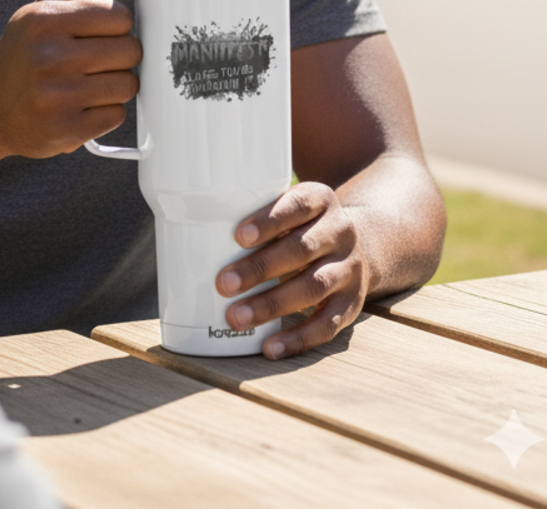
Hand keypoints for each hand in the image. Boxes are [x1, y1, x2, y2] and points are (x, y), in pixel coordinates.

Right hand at [0, 0, 140, 161]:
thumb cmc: (23, 51)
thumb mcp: (43, 7)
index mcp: (44, 20)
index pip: (118, 16)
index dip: (118, 25)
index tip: (103, 32)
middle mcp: (48, 56)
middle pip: (129, 50)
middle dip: (121, 54)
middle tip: (99, 59)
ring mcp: (56, 96)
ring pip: (127, 84)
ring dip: (116, 84)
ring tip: (91, 82)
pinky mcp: (66, 130)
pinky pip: (117, 115)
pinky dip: (106, 111)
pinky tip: (83, 105)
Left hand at [216, 182, 368, 359]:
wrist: (361, 244)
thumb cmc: (299, 224)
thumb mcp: (287, 207)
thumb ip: (252, 211)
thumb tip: (185, 224)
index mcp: (320, 200)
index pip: (297, 205)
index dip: (269, 220)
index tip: (238, 235)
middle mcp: (340, 232)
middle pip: (301, 249)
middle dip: (260, 268)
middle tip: (222, 283)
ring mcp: (349, 269)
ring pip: (312, 287)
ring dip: (271, 304)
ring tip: (235, 317)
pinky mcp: (352, 303)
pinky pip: (327, 325)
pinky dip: (297, 338)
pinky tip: (269, 347)